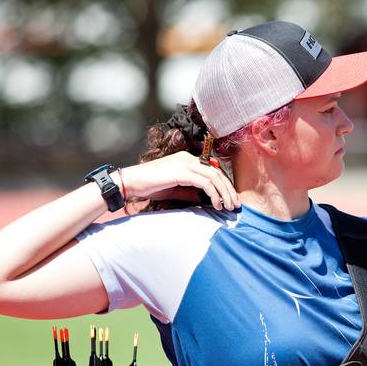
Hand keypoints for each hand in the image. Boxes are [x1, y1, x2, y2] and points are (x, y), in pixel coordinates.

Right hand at [118, 152, 238, 210]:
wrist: (131, 182)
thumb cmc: (151, 186)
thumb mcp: (176, 189)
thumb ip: (191, 191)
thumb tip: (207, 199)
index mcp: (188, 159)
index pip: (214, 170)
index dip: (225, 184)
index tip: (231, 198)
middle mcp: (188, 158)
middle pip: (217, 172)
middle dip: (229, 190)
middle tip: (236, 204)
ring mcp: (185, 163)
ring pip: (214, 177)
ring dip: (225, 193)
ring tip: (228, 207)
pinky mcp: (181, 172)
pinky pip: (205, 183)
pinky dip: (214, 194)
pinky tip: (216, 205)